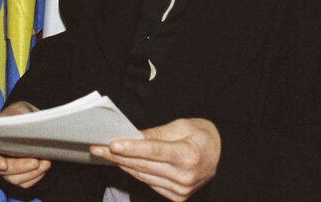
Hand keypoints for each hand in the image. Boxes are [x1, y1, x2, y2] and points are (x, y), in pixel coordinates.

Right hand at [0, 101, 51, 188]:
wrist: (30, 123)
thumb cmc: (20, 114)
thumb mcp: (19, 109)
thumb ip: (21, 116)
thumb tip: (27, 127)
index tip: (3, 165)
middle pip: (3, 170)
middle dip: (20, 167)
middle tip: (36, 161)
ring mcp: (5, 169)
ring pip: (15, 179)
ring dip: (31, 173)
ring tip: (45, 162)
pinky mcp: (17, 175)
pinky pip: (24, 182)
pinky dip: (35, 176)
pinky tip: (44, 166)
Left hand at [89, 118, 219, 201]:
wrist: (223, 157)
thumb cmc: (203, 136)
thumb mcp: (182, 126)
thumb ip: (156, 133)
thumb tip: (132, 135)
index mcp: (188, 156)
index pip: (154, 151)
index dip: (131, 147)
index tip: (112, 144)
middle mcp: (184, 177)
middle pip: (144, 165)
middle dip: (117, 156)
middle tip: (97, 147)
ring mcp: (181, 191)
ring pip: (143, 176)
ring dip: (122, 165)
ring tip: (104, 154)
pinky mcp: (177, 198)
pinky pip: (149, 183)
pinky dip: (135, 173)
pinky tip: (123, 164)